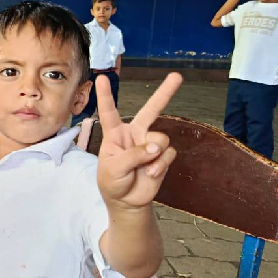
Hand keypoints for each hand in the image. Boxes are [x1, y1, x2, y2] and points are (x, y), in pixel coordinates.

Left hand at [96, 73, 182, 209]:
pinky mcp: (162, 156)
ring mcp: (149, 144)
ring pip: (161, 138)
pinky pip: (168, 154)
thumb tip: (156, 147)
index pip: (109, 111)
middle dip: (165, 93)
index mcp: (115, 134)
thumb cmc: (112, 182)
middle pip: (151, 110)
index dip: (106, 95)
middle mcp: (134, 134)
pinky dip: (160, 165)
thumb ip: (133, 155)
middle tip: (177, 76)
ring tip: (144, 168)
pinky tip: (151, 173)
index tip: (101, 78)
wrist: (126, 201)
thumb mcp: (113, 169)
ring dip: (154, 155)